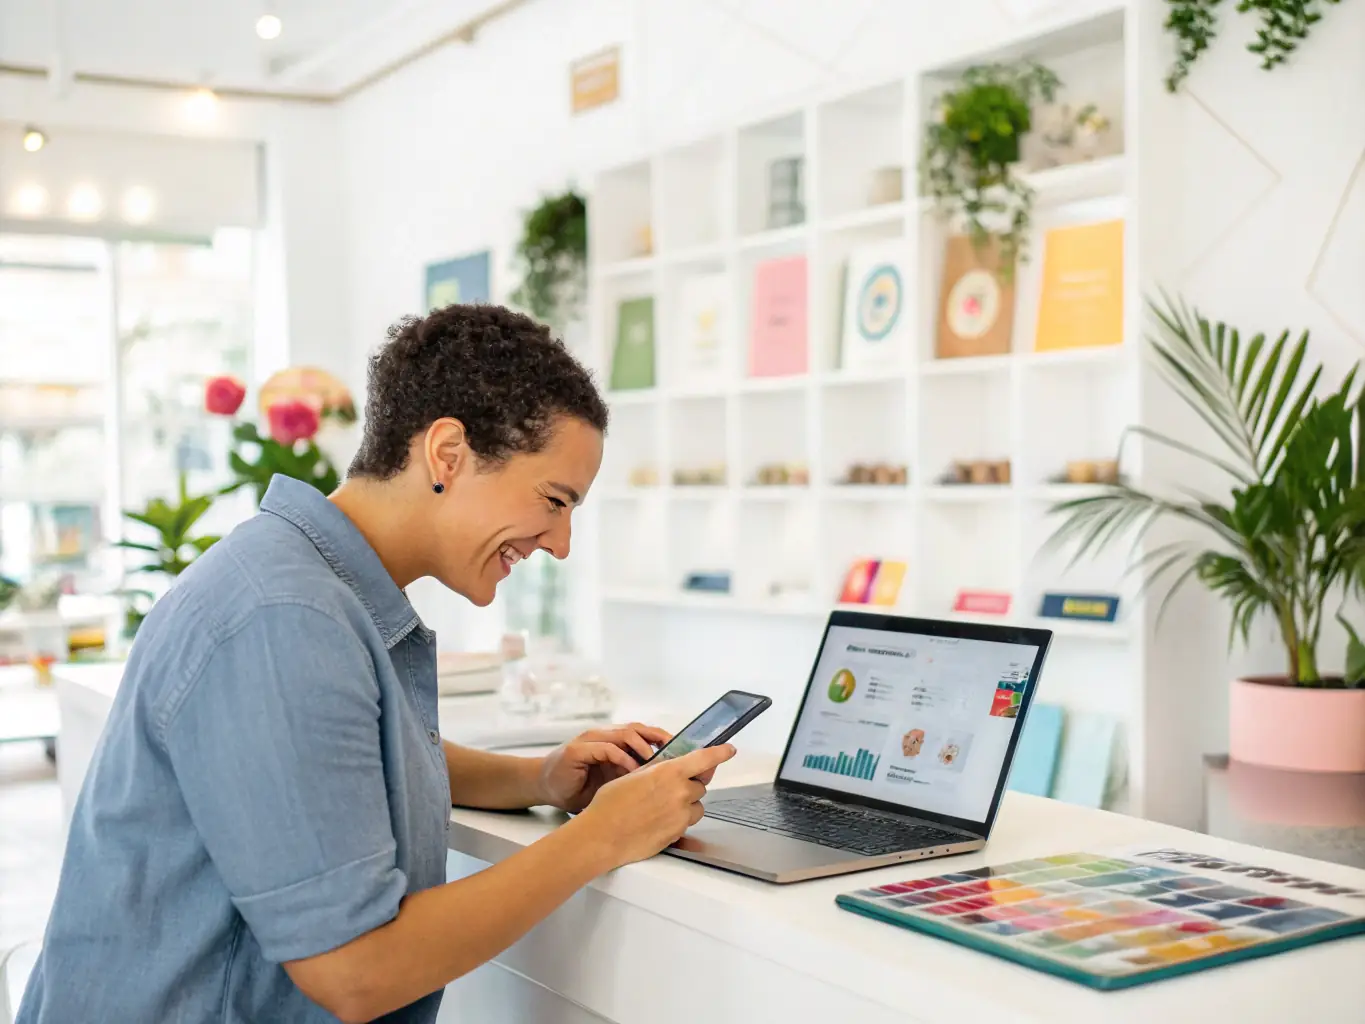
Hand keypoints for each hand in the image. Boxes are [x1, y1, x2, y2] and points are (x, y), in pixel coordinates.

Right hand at [537, 722, 669, 812]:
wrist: (546, 787)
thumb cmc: (580, 786)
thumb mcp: (613, 782)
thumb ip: (634, 777)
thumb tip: (667, 786)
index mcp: (615, 742)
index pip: (646, 734)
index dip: (666, 740)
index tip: (684, 752)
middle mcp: (605, 736)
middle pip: (640, 729)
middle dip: (660, 741)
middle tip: (678, 756)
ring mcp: (591, 740)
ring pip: (625, 734)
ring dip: (643, 748)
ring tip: (656, 763)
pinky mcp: (578, 750)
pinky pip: (605, 748)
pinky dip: (621, 758)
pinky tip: (631, 771)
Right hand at [575, 743, 737, 868]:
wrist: (602, 835)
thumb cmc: (610, 805)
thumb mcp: (634, 775)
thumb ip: (658, 770)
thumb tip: (670, 766)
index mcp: (668, 772)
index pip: (704, 758)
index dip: (720, 752)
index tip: (729, 749)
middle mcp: (680, 792)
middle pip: (699, 784)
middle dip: (688, 786)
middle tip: (667, 791)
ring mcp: (681, 814)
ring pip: (696, 805)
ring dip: (686, 805)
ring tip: (660, 809)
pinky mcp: (679, 833)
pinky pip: (687, 822)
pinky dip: (679, 820)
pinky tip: (658, 821)